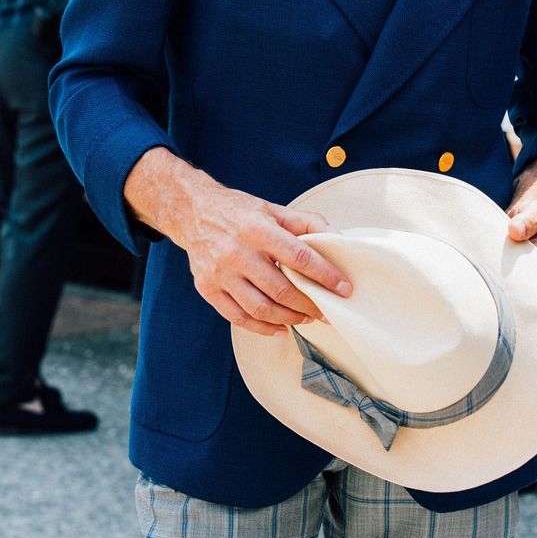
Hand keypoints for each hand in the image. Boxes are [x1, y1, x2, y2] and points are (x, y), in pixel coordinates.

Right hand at [125, 149, 351, 336]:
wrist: (192, 211)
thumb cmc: (239, 212)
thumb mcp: (274, 209)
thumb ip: (307, 223)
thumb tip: (337, 239)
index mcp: (258, 229)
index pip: (300, 258)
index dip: (325, 276)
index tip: (343, 288)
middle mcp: (238, 252)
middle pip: (281, 289)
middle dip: (310, 305)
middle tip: (326, 311)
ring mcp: (220, 273)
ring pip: (261, 308)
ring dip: (289, 319)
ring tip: (305, 318)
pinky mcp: (208, 288)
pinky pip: (238, 317)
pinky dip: (262, 328)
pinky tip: (279, 328)